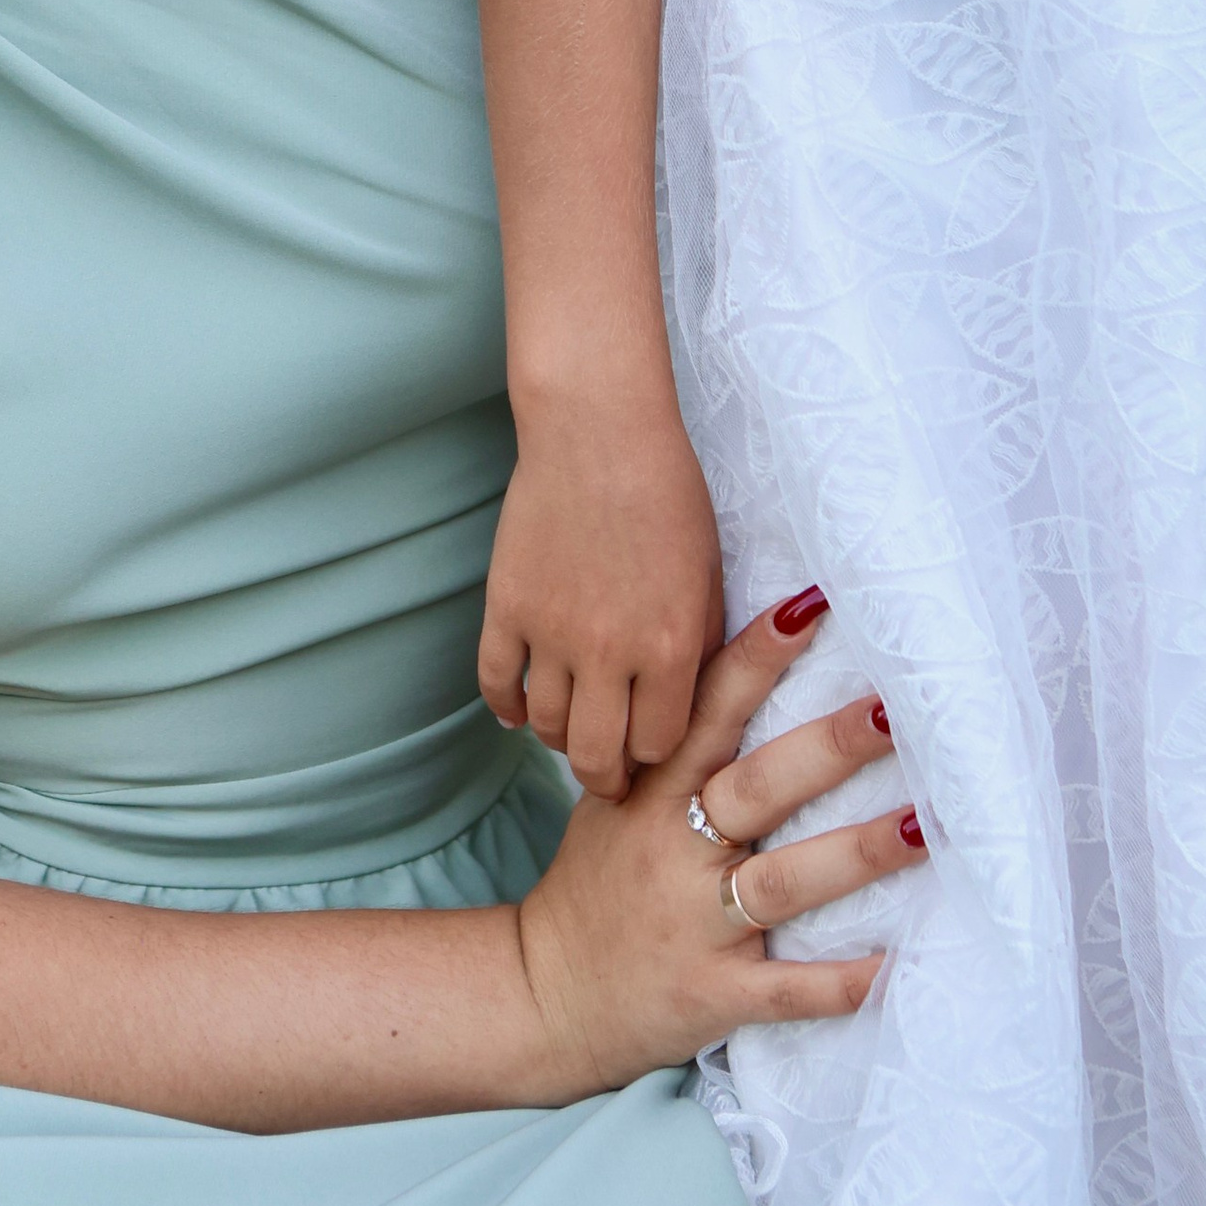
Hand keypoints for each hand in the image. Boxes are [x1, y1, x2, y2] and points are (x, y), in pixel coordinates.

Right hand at [479, 393, 725, 796]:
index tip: (653, 749)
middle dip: (606, 777)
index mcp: (671, 646)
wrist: (598, 428)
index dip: (656, 756)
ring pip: (545, 727)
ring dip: (558, 740)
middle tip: (609, 776)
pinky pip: (496, 683)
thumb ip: (704, 642)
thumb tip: (694, 699)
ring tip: (570, 732)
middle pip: (597, 756)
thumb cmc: (669, 489)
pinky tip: (517, 711)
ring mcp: (550, 631)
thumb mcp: (710, 571)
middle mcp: (609, 651)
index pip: (659, 748)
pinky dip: (505, 707)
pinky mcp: (506, 605)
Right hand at [513, 596, 922, 1101]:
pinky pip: (785, 988)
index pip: (707, 708)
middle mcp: (674, 848)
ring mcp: (696, 923)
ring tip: (922, 826)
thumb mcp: (616, 803)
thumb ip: (672, 750)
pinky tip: (894, 965)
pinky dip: (840, 982)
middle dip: (828, 746)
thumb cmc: (596, 887)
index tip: (810, 605)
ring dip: (854, 854)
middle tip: (893, 707)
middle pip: (758, 785)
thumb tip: (740, 672)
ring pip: (783, 881)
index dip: (758, 656)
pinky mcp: (713, 993)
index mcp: (651, 792)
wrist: (544, 996)